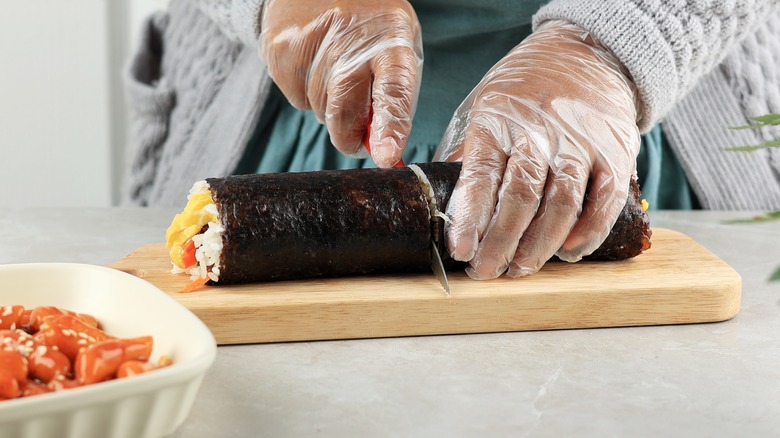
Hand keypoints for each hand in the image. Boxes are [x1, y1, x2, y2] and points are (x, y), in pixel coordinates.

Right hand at [259, 0, 422, 167]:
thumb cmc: (368, 28)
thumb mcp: (396, 49)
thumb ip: (394, 98)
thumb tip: (381, 147)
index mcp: (390, 41)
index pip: (394, 88)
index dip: (391, 125)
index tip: (387, 155)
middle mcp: (349, 42)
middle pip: (345, 114)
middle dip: (350, 136)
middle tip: (357, 136)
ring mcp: (310, 45)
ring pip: (319, 112)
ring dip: (329, 106)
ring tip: (333, 70)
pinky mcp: (280, 52)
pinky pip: (297, 101)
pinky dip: (307, 94)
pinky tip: (313, 65)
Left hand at [435, 20, 640, 278]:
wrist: (586, 55)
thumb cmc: (524, 93)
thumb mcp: (485, 109)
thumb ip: (468, 155)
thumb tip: (443, 204)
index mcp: (498, 121)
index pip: (480, 175)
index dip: (469, 218)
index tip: (460, 251)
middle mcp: (539, 131)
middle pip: (520, 195)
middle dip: (500, 241)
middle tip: (486, 271)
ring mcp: (579, 142)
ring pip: (562, 202)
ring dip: (540, 244)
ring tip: (520, 269)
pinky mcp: (614, 152)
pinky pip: (604, 200)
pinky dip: (588, 231)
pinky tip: (569, 252)